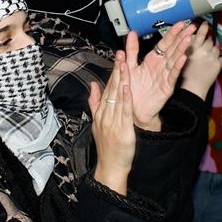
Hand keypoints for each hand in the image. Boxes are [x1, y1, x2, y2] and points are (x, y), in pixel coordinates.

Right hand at [88, 51, 134, 195]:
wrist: (110, 167)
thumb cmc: (107, 147)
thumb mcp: (97, 123)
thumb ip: (94, 103)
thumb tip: (93, 84)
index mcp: (100, 113)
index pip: (107, 89)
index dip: (112, 72)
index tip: (117, 57)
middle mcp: (105, 116)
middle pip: (112, 90)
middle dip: (117, 71)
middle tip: (120, 54)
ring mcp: (113, 122)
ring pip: (118, 98)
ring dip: (122, 80)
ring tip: (124, 64)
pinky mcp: (123, 130)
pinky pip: (125, 112)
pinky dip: (126, 99)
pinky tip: (128, 87)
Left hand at [124, 22, 193, 130]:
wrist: (133, 109)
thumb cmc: (132, 89)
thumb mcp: (129, 66)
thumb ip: (131, 50)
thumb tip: (131, 33)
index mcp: (153, 60)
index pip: (165, 43)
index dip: (173, 33)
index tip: (181, 23)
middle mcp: (161, 66)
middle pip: (173, 49)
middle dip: (182, 37)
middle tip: (191, 27)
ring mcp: (165, 76)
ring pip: (175, 60)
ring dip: (182, 49)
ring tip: (189, 39)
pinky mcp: (167, 87)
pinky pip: (173, 75)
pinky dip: (178, 66)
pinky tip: (183, 58)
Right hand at [180, 21, 221, 98]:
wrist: (193, 88)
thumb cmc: (185, 73)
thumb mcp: (182, 57)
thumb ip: (188, 47)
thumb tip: (192, 38)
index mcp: (194, 48)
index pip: (201, 33)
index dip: (203, 27)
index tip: (205, 23)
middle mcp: (204, 51)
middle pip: (209, 41)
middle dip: (207, 42)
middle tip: (204, 47)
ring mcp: (212, 58)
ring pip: (216, 49)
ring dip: (212, 51)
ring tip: (207, 57)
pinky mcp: (218, 65)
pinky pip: (220, 58)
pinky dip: (216, 59)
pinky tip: (210, 63)